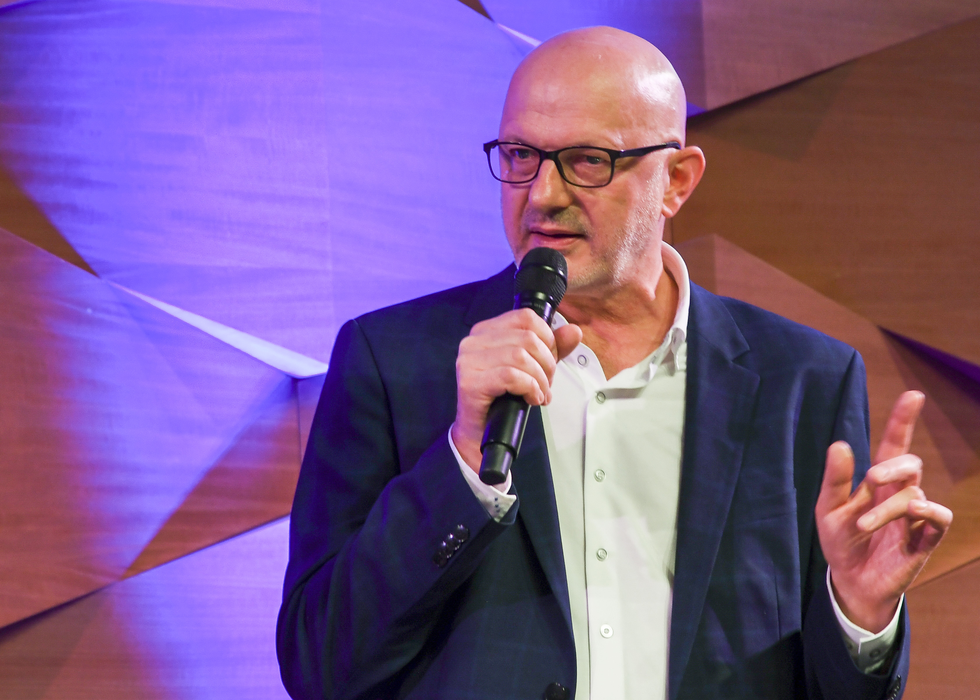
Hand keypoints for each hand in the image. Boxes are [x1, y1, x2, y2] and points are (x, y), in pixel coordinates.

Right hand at [451, 308, 582, 471]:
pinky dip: (529, 388)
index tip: (549, 360)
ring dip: (539, 379)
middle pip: (527, 338)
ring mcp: (469, 361)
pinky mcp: (470, 382)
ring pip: (521, 356)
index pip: (526, 317)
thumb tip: (574, 331)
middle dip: (547, 363)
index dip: (547, 339)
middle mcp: (474, 342)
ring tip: (539, 393)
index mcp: (487, 331)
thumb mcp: (532, 367)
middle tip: (546, 383)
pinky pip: (511, 376)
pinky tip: (531, 398)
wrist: (479, 432)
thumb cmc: (501, 398)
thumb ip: (553, 348)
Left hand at [815, 391, 951, 632]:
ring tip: (861, 525)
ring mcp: (914, 517)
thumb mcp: (828, 509)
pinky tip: (912, 517)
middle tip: (871, 478)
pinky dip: (929, 514)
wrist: (850, 582)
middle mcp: (898, 493)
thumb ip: (835, 480)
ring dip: (887, 509)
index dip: (903, 420)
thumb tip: (839, 444)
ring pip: (914, 496)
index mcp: (876, 481)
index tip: (914, 395)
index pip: (893, 444)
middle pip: (910, 463)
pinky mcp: (924, 540)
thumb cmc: (840, 542)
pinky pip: (939, 519)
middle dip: (893, 466)